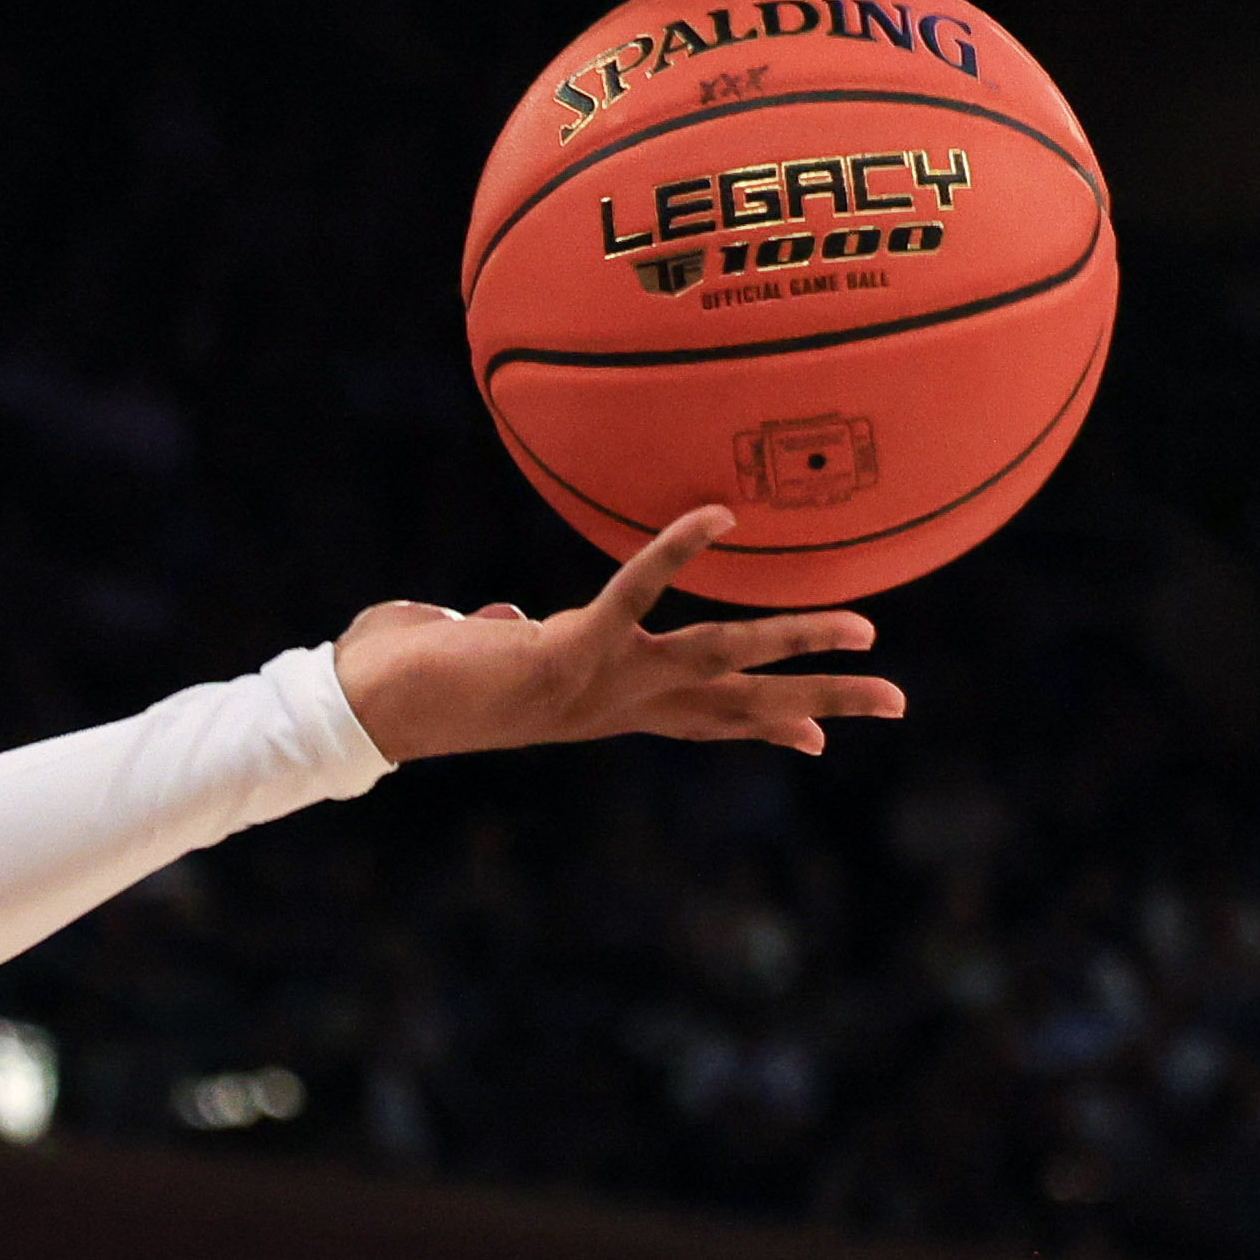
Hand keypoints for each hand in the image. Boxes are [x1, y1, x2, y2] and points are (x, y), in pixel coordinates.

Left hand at [334, 508, 906, 762]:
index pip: (697, 724)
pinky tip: (720, 516)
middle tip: (898, 701)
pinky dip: (672, 550)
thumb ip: (505, 640)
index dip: (759, 730)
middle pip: (737, 708)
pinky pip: (633, 592)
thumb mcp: (479, 661)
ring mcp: (598, 684)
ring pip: (718, 661)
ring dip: (793, 642)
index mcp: (603, 707)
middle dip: (818, 703)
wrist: (361, 713)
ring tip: (865, 627)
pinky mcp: (569, 651)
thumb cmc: (406, 680)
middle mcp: (612, 706)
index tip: (814, 742)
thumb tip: (502, 621)